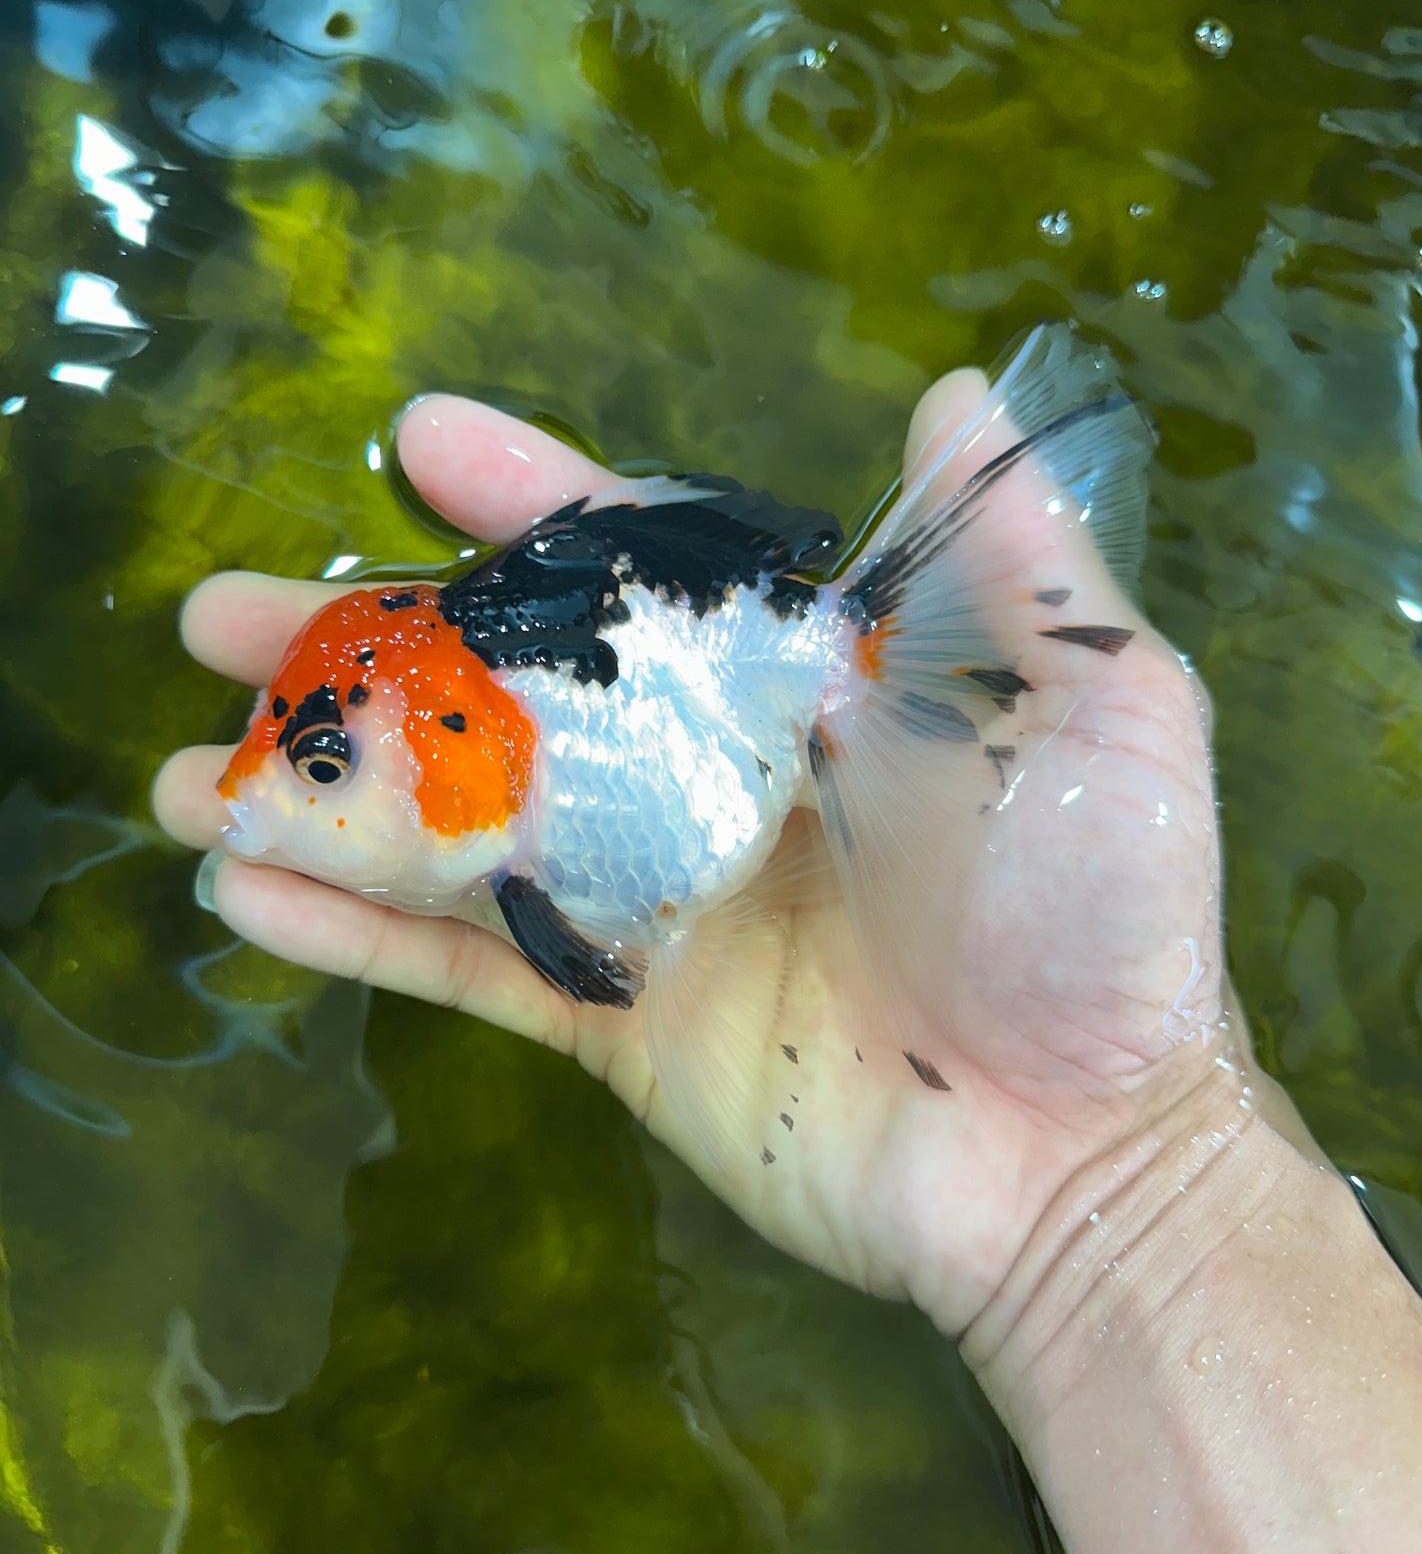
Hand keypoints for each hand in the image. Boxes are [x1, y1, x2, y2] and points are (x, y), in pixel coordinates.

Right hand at [155, 371, 1230, 1337]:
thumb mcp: (1106, 710)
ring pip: (461, 829)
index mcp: (804, 693)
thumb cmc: (1102, 924)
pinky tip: (245, 893)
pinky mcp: (622, 1027)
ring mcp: (655, 908)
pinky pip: (470, 971)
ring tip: (183, 766)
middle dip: (368, 646)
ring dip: (323, 793)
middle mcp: (710, 783)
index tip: (415, 444)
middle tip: (218, 610)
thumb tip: (954, 392)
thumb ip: (1018, 562)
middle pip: (512, 692)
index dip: (533, 505)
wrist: (1089, 1161)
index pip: (647, 574)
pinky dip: (357, 933)